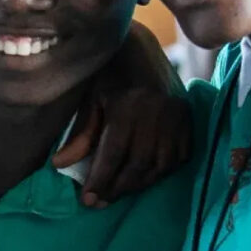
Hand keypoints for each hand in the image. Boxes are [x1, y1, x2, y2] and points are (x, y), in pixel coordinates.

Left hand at [53, 23, 192, 205]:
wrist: (140, 48)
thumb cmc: (107, 73)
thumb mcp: (89, 99)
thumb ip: (80, 134)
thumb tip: (61, 166)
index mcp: (130, 105)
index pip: (115, 153)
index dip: (101, 179)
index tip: (86, 199)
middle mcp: (158, 113)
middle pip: (138, 164)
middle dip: (117, 188)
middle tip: (97, 203)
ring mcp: (178, 117)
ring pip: (159, 165)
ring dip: (137, 185)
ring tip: (115, 195)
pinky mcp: (189, 121)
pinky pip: (177, 158)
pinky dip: (158, 173)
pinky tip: (140, 181)